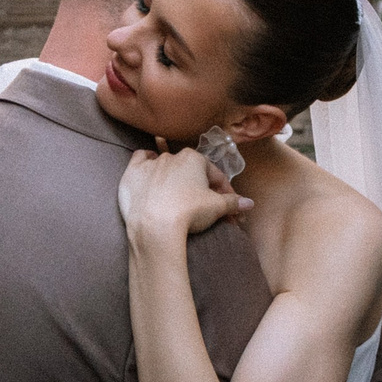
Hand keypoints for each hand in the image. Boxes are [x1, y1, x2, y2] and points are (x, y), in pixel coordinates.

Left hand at [119, 147, 249, 241]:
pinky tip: (150, 171)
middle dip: (200, 189)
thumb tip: (249, 203)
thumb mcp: (216, 208)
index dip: (224, 193)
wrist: (154, 225)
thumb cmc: (189, 212)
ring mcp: (151, 163)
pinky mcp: (132, 173)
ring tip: (178, 196)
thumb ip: (233, 202)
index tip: (228, 209)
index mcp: (195, 158)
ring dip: (175, 177)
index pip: (215, 175)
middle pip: (191, 173)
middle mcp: (172, 156)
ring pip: (167, 165)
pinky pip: (141, 161)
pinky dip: (146, 164)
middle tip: (206, 208)